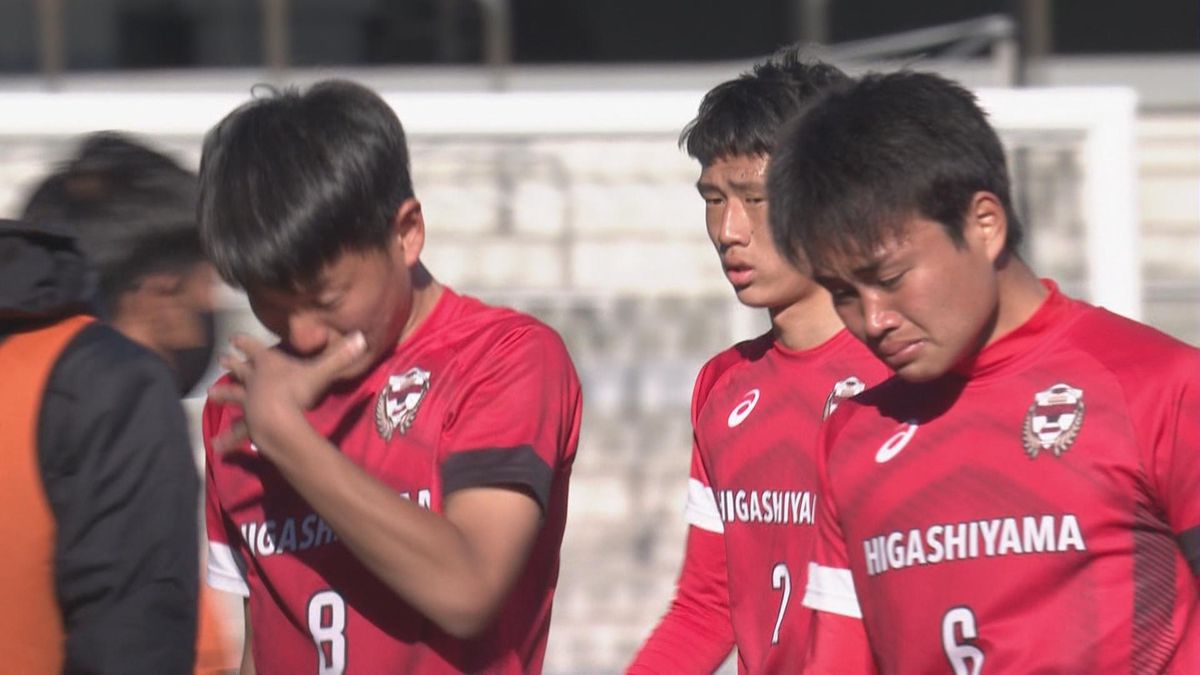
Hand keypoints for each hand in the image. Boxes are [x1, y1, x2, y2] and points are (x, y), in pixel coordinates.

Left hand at [208, 331, 367, 454]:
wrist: (277, 417)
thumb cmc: (297, 390)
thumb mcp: (321, 371)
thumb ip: (340, 356)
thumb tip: (362, 336)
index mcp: (269, 364)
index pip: (254, 348)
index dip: (245, 342)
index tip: (234, 338)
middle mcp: (255, 380)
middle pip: (240, 370)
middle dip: (233, 364)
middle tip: (222, 360)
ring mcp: (249, 402)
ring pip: (233, 396)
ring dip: (223, 395)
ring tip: (210, 395)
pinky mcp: (249, 422)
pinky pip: (238, 431)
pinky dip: (228, 439)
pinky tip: (217, 447)